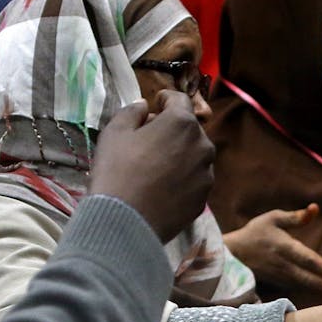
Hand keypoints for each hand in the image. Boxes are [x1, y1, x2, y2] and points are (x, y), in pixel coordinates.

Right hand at [91, 91, 214, 242]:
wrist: (126, 222)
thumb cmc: (117, 171)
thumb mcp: (115, 132)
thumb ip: (132, 111)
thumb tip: (144, 106)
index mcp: (182, 123)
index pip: (180, 100)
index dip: (166, 99)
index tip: (157, 103)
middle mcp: (202, 146)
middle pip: (189, 130)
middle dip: (172, 129)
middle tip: (149, 140)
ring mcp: (206, 175)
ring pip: (194, 156)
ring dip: (179, 154)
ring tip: (156, 167)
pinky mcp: (203, 200)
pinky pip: (193, 181)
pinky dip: (182, 179)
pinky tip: (162, 188)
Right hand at [223, 205, 321, 298]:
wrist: (231, 255)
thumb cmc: (254, 234)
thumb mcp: (273, 219)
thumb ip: (296, 217)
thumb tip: (315, 208)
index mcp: (285, 248)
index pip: (309, 260)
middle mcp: (285, 267)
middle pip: (312, 281)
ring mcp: (283, 279)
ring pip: (309, 289)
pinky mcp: (281, 285)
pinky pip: (304, 291)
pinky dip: (319, 295)